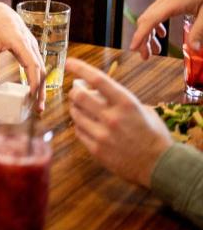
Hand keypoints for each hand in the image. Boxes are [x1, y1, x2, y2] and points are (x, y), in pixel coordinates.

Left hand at [0, 2, 45, 110]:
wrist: (1, 11)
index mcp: (23, 44)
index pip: (33, 66)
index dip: (34, 82)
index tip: (32, 96)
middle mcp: (32, 46)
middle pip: (42, 71)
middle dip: (41, 90)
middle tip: (38, 107)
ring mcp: (34, 47)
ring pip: (43, 69)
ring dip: (41, 86)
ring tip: (38, 103)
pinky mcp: (32, 48)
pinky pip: (39, 65)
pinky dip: (39, 78)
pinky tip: (35, 89)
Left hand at [65, 58, 171, 187]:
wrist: (160, 167)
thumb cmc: (153, 135)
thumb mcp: (142, 110)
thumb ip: (120, 100)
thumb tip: (96, 90)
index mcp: (126, 104)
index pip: (98, 80)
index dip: (81, 69)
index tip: (69, 62)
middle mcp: (112, 117)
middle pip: (79, 96)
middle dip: (74, 91)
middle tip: (77, 91)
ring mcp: (102, 135)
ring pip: (75, 113)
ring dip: (75, 108)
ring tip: (82, 109)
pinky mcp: (96, 150)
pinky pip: (78, 131)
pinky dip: (80, 125)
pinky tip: (87, 125)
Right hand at [131, 0, 202, 58]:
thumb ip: (199, 31)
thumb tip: (193, 48)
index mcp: (171, 3)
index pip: (149, 21)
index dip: (140, 36)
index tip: (133, 48)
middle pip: (146, 20)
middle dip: (143, 39)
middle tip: (145, 56)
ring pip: (149, 17)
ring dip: (149, 33)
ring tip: (155, 49)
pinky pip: (156, 13)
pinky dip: (155, 25)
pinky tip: (161, 34)